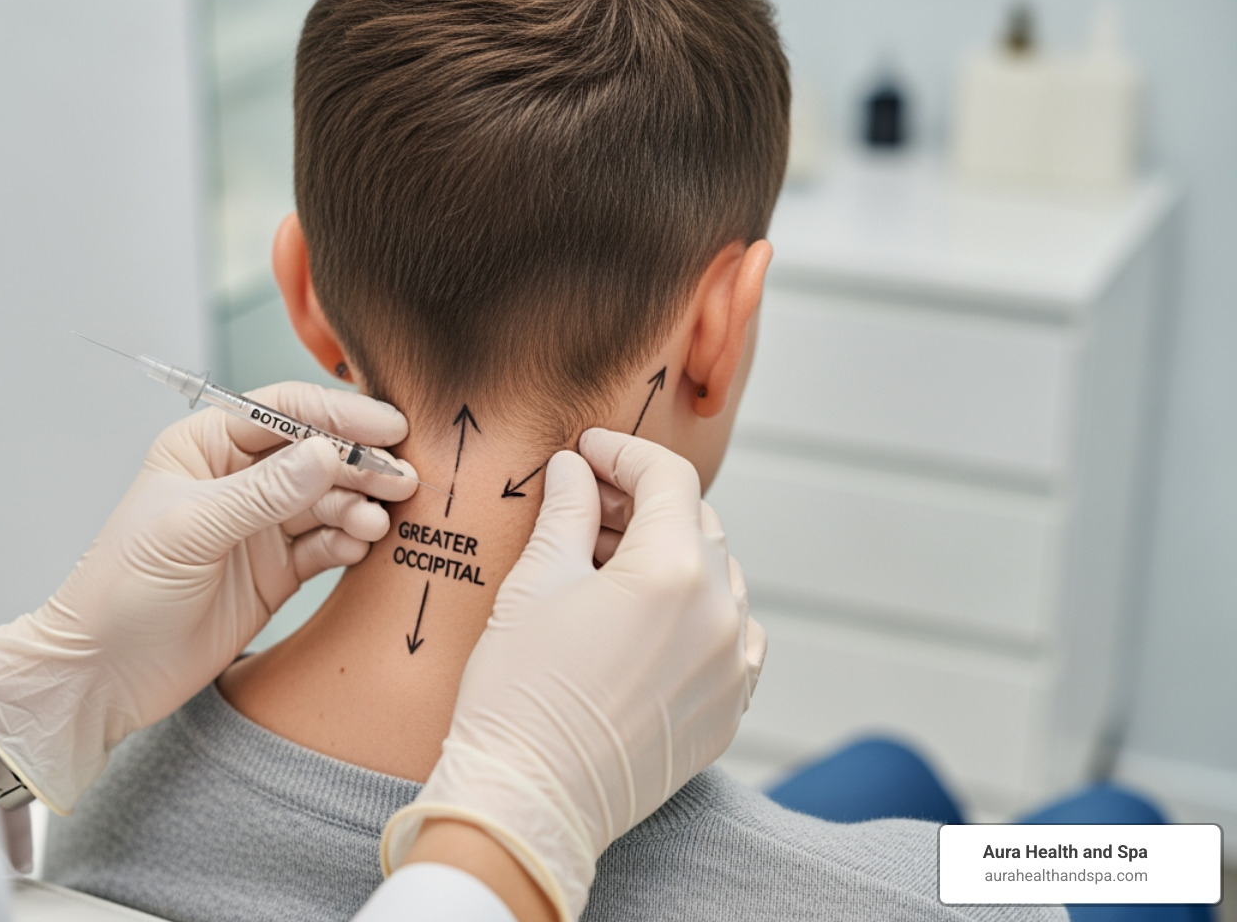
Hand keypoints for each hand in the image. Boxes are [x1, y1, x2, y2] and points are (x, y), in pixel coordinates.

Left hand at [0, 383, 416, 811]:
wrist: (104, 674)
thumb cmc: (120, 590)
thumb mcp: (189, 530)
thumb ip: (261, 493)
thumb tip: (325, 455)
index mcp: (205, 447)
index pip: (282, 411)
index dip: (337, 416)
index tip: (387, 429)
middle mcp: (237, 479)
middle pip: (315, 454)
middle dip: (360, 464)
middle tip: (402, 480)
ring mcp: (260, 526)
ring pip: (327, 500)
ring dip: (359, 506)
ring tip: (380, 522)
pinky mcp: (276, 571)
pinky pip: (326, 545)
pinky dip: (349, 542)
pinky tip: (363, 546)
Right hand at [382, 429, 765, 921]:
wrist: (530, 800)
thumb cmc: (520, 694)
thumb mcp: (536, 583)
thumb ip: (567, 512)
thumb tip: (575, 469)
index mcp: (674, 570)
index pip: (667, 478)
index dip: (623, 452)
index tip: (587, 451)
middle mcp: (720, 613)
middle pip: (696, 523)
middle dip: (642, 502)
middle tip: (585, 502)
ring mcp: (732, 665)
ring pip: (717, 577)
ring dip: (671, 554)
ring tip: (606, 563)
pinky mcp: (728, 708)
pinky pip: (727, 634)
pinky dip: (695, 609)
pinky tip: (643, 617)